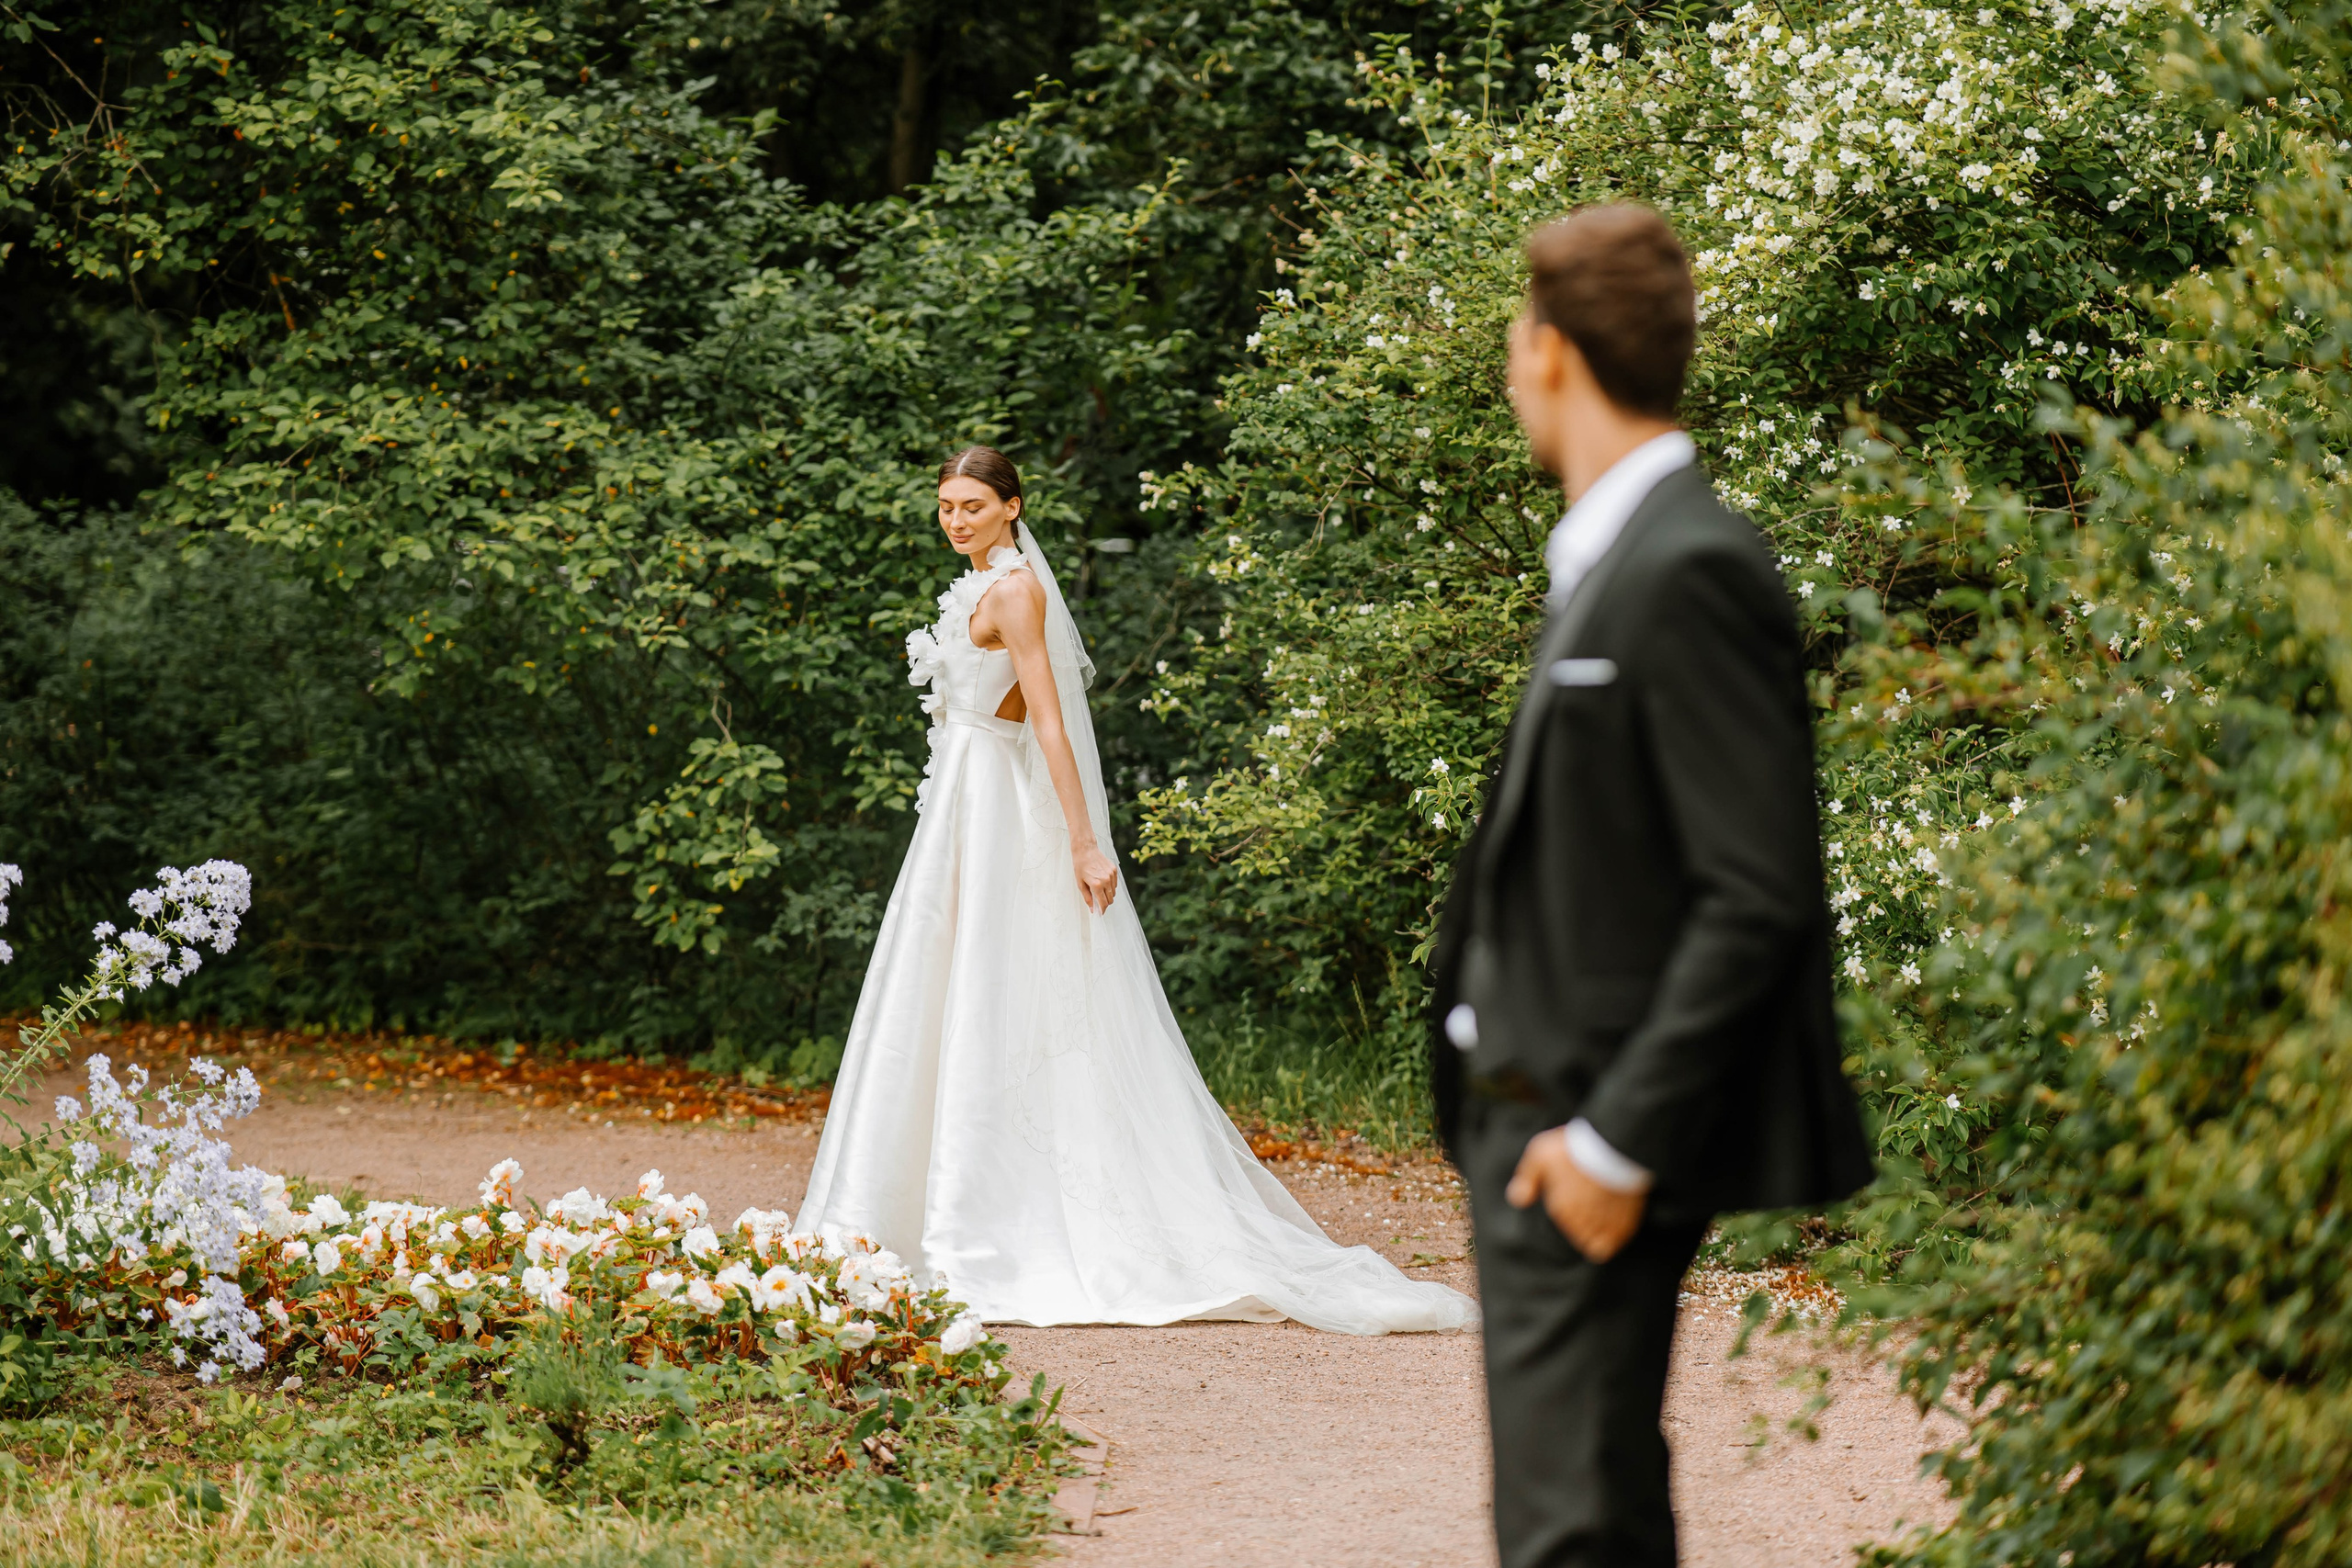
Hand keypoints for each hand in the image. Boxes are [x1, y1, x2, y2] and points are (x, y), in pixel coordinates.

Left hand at [1073, 844, 1118, 913]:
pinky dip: (1110, 886)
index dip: (1102, 910)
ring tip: (1099, 889)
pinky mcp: (1114, 870)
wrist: (1086, 851)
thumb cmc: (1080, 866)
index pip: (1103, 903)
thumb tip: (1092, 909)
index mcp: (1097, 885)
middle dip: (1105, 903)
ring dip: (1108, 894)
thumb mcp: (1080, 884)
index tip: (1100, 913)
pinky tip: (1102, 881)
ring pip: (1113, 892)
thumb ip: (1087, 898)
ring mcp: (1111, 875)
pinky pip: (1115, 884)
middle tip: (1098, 902)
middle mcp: (1106, 881)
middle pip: (1110, 899)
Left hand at [1506, 1126, 1645, 1262]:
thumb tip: (1517, 1200)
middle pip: (1579, 1232)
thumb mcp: (1541, 1155)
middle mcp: (1581, 1222)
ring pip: (1595, 1240)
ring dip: (1598, 1227)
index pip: (1562, 1219)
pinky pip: (1614, 1244)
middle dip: (1583, 1218)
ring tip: (1604, 1204)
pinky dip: (1613, 1236)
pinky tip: (1615, 1219)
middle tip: (1592, 1193)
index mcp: (1561, 1208)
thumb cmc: (1575, 1147)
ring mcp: (1603, 1225)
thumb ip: (1527, 1179)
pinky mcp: (1625, 1224)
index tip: (1576, 1187)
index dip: (1568, 1205)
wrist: (1613, 1143)